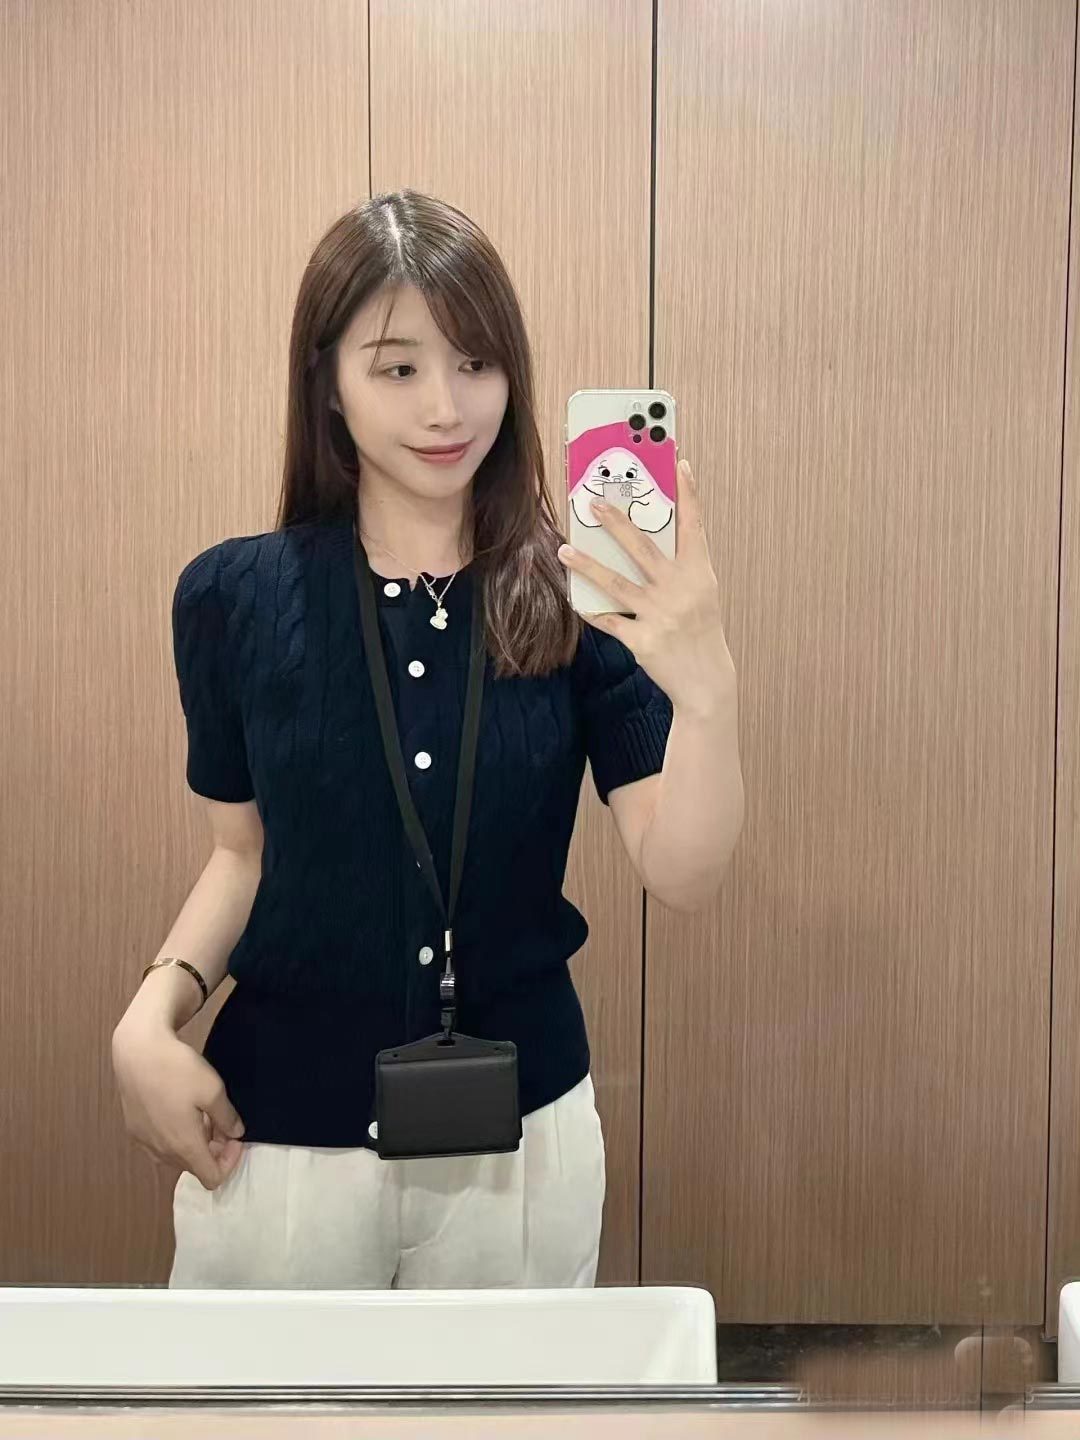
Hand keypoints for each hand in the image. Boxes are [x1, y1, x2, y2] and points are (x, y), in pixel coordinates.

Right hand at [111, 1018, 245, 1190]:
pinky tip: (181, 1110)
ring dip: (194, 1144)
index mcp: (184, 1146)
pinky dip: (176, 1136)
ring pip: (176, 1157)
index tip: (235, 1138)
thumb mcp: (214, 1090)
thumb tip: (236, 1134)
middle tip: (223, 1124)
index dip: (229, 1163)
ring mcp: (144, 1141)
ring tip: (203, 1114)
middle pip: (194, 1167)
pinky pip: (160, 1144)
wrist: (138, 1051)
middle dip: (213, 1151)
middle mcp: (161, 1151)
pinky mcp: (134, 1129)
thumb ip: (228, 1118)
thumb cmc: (177, 1069)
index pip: (212, 1178)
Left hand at [557, 458, 735, 715]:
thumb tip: (644, 541)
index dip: (689, 495)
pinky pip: (609, 621)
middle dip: (616, 523)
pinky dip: (590, 609)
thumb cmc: (701, 632)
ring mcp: (660, 615)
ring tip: (564, 551)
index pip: (695, 527)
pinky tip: (573, 598)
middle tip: (593, 502)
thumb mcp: (701, 595)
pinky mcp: (642, 640)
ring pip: (616, 584)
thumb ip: (680, 568)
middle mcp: (680, 590)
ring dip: (587, 565)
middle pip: (643, 549)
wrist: (706, 682)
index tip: (680, 464)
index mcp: (699, 574)